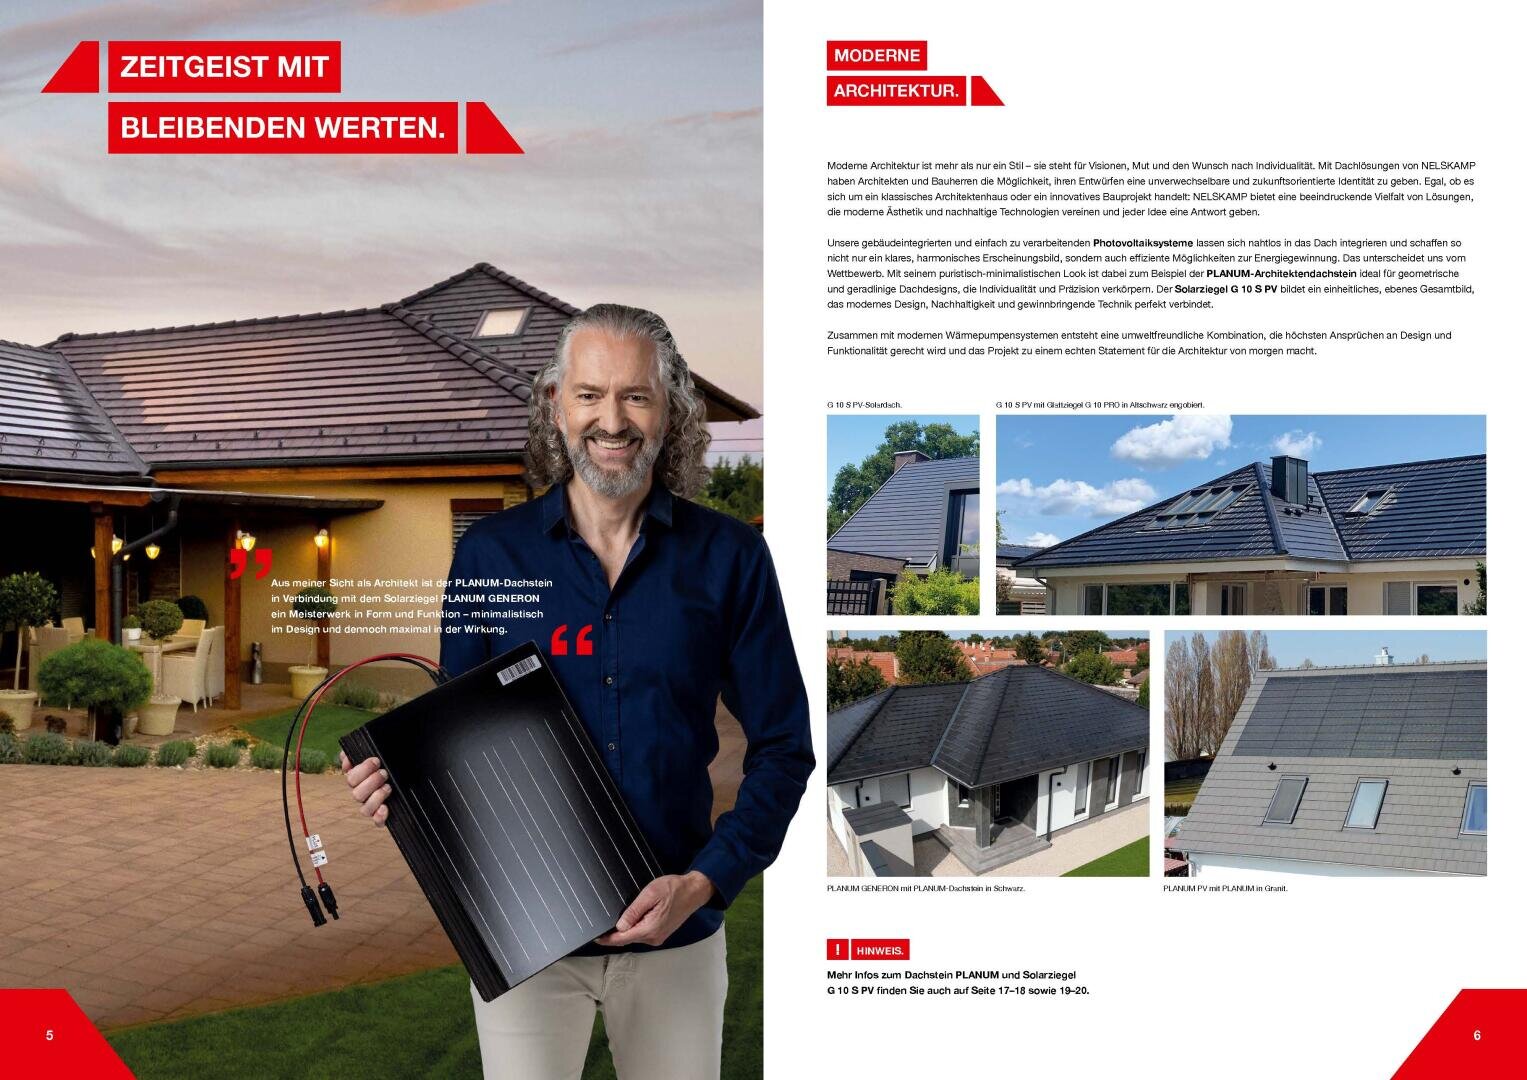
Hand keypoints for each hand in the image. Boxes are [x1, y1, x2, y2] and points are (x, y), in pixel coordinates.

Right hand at [340, 752, 390, 826]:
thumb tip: (346, 756)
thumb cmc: (397, 763)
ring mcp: (374, 805)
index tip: (376, 760)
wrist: (417, 774)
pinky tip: (385, 808)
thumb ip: (363, 750)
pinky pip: (377, 822)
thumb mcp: (384, 752)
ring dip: (375, 798)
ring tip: (388, 788)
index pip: (351, 777)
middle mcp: (366, 793)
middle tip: (384, 773)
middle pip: (356, 794)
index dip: (361, 770)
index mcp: (362, 778)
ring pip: (364, 809)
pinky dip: (379, 817)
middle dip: (370, 782)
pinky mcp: (384, 816)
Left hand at [595, 871, 714, 947]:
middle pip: (627, 939)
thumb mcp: (650, 894)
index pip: (622, 939)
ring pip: (634, 936)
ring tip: (616, 919)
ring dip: (624, 930)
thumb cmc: (674, 889)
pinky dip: (634, 928)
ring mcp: (658, 937)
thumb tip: (620, 926)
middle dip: (614, 934)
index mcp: (650, 929)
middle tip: (602, 925)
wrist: (693, 891)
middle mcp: (654, 937)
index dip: (607, 939)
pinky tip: (630, 919)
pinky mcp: (660, 933)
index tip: (595, 937)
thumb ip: (634, 911)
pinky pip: (642, 933)